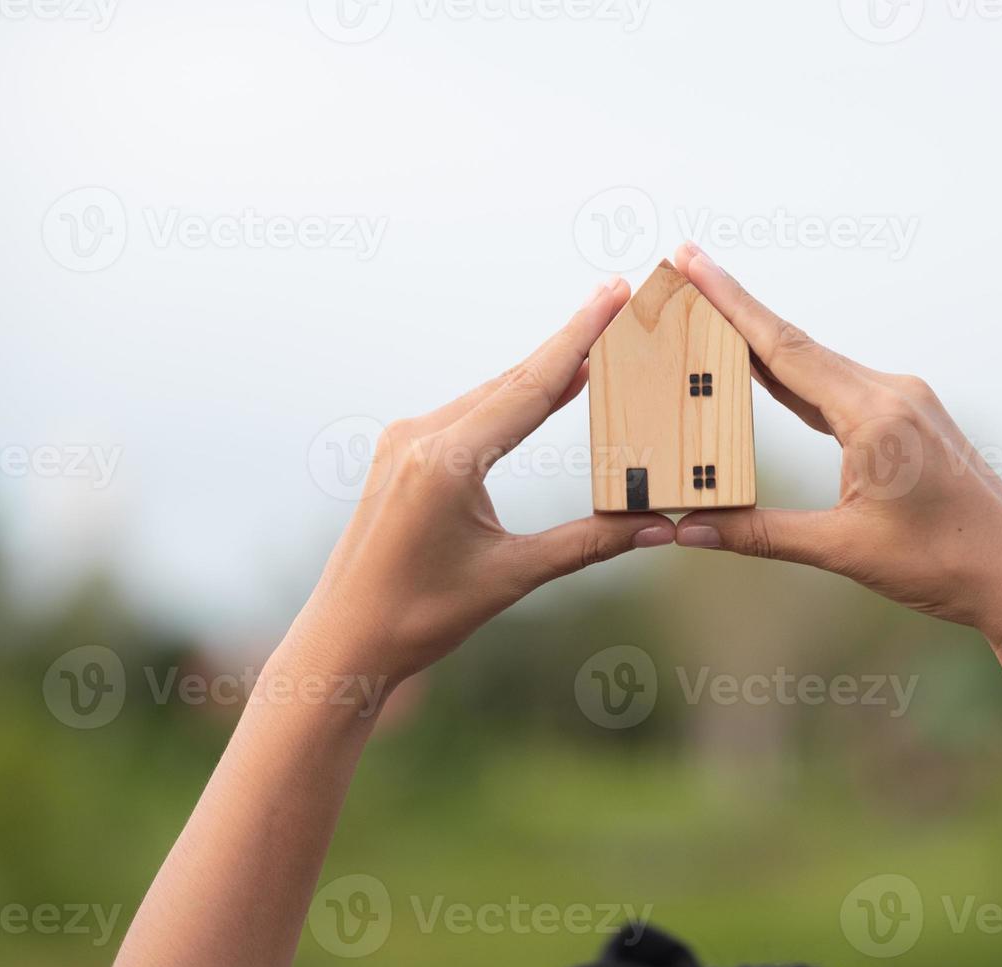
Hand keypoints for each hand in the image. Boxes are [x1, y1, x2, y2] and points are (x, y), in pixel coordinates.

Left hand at [291, 279, 674, 681]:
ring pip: (490, 393)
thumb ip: (587, 544)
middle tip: (617, 299)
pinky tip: (543, 389)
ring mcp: (404, 441)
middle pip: (512, 378)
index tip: (612, 292)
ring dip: (542, 371)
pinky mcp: (401, 454)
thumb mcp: (511, 577)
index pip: (530, 387)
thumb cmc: (420, 617)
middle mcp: (420, 436)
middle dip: (569, 342)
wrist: (343, 639)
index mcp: (446, 460)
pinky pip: (468, 412)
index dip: (579, 337)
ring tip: (595, 344)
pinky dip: (510, 398)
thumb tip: (658, 527)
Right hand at [670, 244, 1001, 641]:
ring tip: (711, 321)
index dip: (731, 303)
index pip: (784, 349)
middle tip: (685, 270)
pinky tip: (768, 372)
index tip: (692, 258)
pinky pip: (840, 387)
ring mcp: (906, 401)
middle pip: (795, 345)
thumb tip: (689, 530)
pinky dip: (797, 377)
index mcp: (876, 415)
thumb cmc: (943, 564)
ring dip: (764, 345)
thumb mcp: (843, 550)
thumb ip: (763, 533)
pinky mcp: (911, 417)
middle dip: (735, 311)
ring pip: (818, 365)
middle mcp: (893, 393)